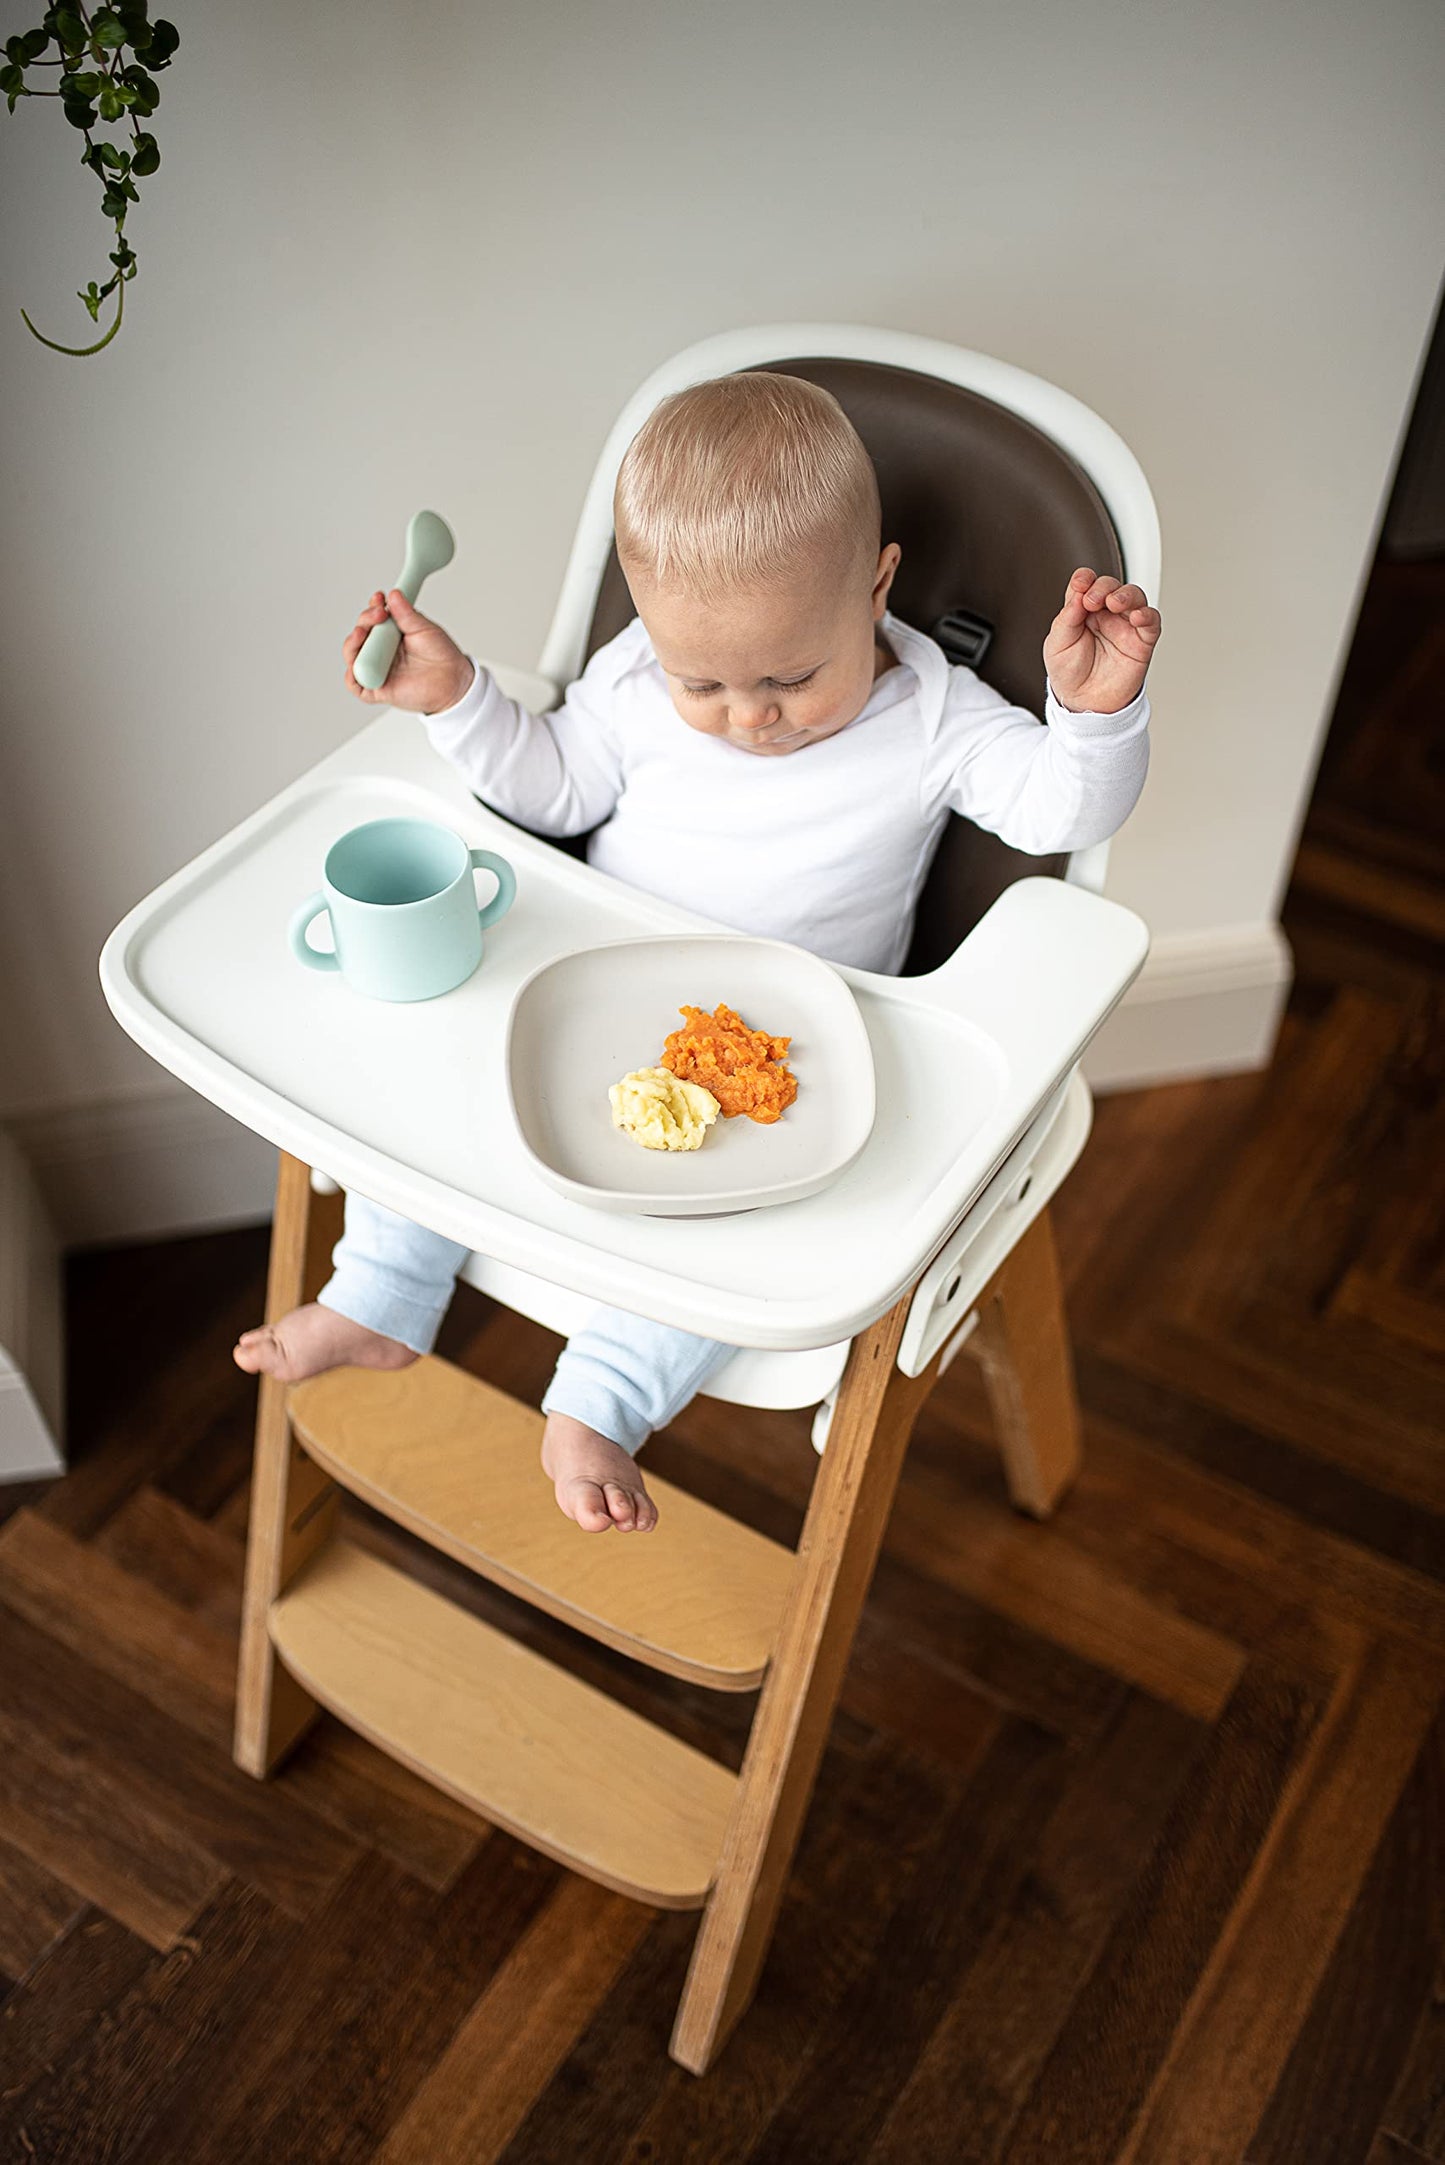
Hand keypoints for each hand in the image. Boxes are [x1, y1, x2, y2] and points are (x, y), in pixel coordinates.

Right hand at [342, 588, 473, 712]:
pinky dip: (351, 676)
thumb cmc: (441, 656)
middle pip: (360, 634)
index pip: (372, 619)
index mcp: (390, 635)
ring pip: (353, 656)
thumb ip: (406, 614)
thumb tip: (394, 594)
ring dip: (352, 643)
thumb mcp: (424, 629)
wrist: (453, 681)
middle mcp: (381, 651)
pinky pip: (355, 685)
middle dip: (365, 621)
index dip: (372, 608)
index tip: (379, 598)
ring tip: (363, 633)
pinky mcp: (377, 689)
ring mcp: (378, 669)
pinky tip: (357, 664)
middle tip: (379, 614)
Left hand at [1043, 567, 1160, 713]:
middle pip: (1111, 586)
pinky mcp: (1142, 642)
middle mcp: (1106, 615)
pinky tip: (1137, 616)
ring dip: (1126, 595)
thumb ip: (1067, 617)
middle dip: (1103, 587)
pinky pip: (1151, 622)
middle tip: (1092, 600)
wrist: (1083, 703)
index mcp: (1083, 611)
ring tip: (1114, 603)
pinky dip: (1147, 615)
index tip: (1080, 583)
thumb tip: (1078, 592)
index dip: (1085, 578)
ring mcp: (1125, 626)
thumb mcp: (1057, 643)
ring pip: (1135, 597)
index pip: (1087, 584)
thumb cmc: (1070, 673)